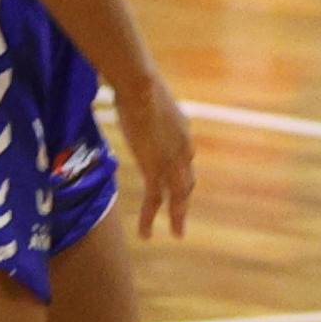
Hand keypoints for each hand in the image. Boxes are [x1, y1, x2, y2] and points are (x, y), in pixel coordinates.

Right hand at [112, 68, 195, 239]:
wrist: (141, 88)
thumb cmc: (139, 87)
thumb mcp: (149, 103)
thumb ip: (147, 110)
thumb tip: (134, 101)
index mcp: (182, 132)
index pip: (184, 160)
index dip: (179, 175)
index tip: (174, 185)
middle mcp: (183, 149)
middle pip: (186, 181)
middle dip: (184, 201)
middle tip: (182, 220)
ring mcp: (172, 160)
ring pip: (178, 196)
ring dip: (177, 217)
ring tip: (177, 233)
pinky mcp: (155, 168)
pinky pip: (155, 200)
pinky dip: (151, 218)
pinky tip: (146, 234)